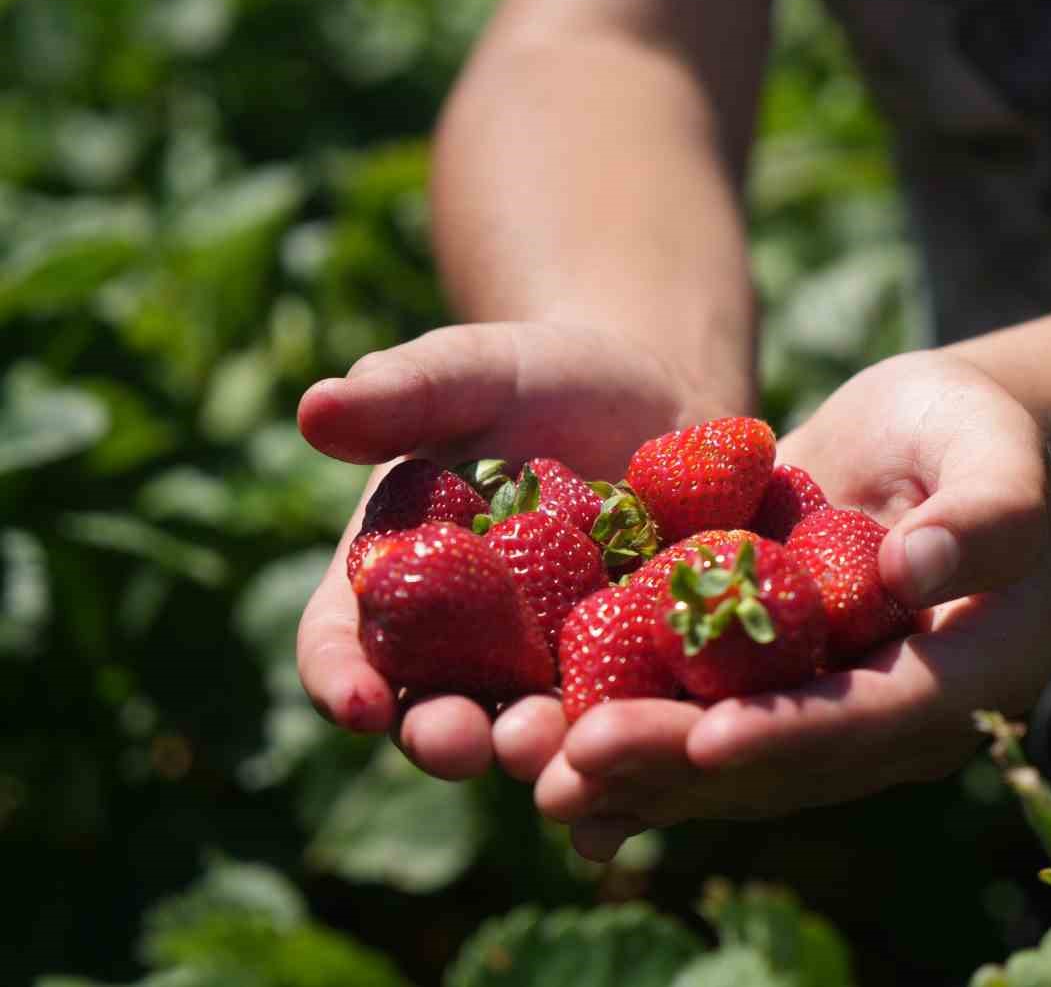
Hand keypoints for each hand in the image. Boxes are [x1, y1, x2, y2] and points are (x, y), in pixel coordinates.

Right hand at [294, 320, 745, 782]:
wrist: (652, 396)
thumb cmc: (535, 380)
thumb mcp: (471, 374)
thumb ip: (400, 393)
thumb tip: (313, 408)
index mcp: (394, 585)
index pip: (343, 644)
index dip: (340, 678)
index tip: (355, 702)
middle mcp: (461, 650)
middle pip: (435, 710)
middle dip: (442, 734)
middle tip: (461, 741)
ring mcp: (549, 673)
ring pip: (533, 732)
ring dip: (539, 752)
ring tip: (556, 750)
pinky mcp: (633, 678)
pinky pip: (627, 721)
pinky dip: (634, 745)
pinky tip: (651, 762)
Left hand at [534, 350, 1050, 859]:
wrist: (935, 442)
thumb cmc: (982, 434)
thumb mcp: (1000, 451)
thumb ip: (988, 513)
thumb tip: (914, 573)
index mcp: (967, 676)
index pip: (876, 716)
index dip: (792, 733)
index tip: (707, 738)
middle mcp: (889, 719)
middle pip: (780, 761)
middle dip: (676, 765)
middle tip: (580, 765)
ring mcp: (821, 710)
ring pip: (723, 760)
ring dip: (631, 772)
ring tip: (539, 775)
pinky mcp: (763, 685)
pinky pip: (693, 722)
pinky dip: (625, 743)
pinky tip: (541, 761)